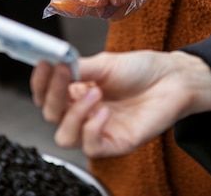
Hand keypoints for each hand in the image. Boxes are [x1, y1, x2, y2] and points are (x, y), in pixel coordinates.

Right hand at [30, 50, 210, 157]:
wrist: (171, 79)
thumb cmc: (141, 70)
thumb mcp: (104, 63)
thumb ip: (78, 68)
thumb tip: (54, 63)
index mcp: (76, 91)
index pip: (45, 95)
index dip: (39, 82)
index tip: (43, 64)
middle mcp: (83, 112)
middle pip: (50, 115)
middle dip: (53, 94)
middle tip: (65, 74)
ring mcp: (98, 130)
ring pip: (65, 137)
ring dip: (74, 114)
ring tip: (95, 93)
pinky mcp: (115, 143)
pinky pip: (91, 147)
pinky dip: (91, 130)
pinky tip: (103, 112)